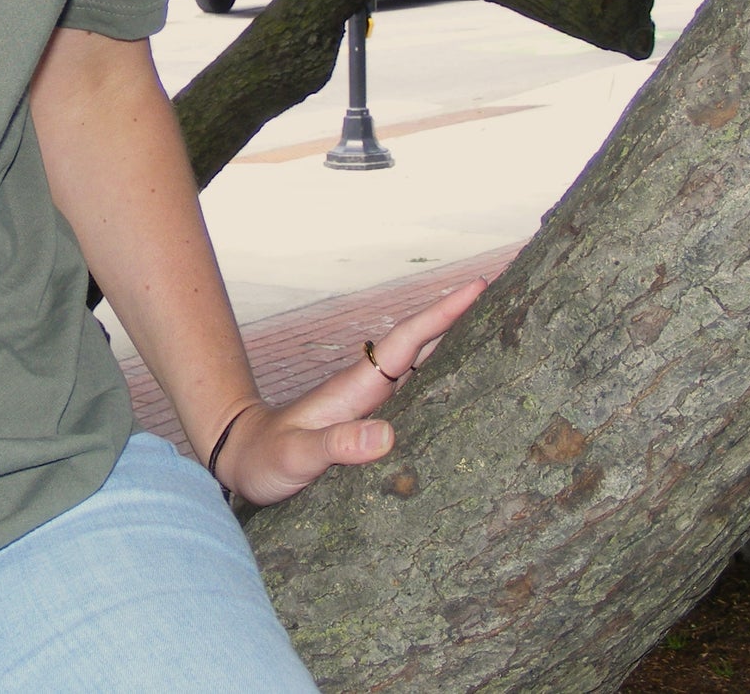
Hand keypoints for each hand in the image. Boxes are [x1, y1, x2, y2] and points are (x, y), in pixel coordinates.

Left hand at [212, 278, 485, 506]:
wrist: (242, 461)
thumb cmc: (266, 458)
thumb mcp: (298, 456)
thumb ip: (336, 446)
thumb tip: (385, 436)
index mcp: (357, 388)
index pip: (407, 342)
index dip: (442, 315)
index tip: (477, 288)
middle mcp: (370, 390)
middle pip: (425, 345)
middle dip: (462, 320)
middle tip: (506, 297)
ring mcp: (372, 405)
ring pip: (424, 368)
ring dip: (459, 348)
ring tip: (502, 334)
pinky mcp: (372, 424)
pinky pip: (418, 396)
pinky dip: (445, 383)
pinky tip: (467, 389)